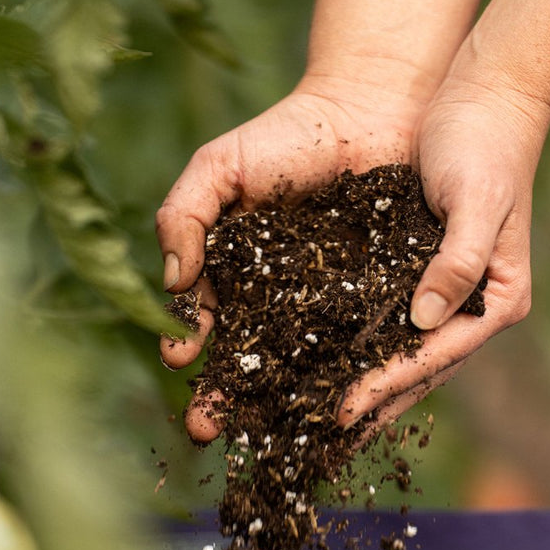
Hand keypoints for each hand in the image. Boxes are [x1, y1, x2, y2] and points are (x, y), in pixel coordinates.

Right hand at [157, 76, 422, 441]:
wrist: (370, 112)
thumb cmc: (287, 135)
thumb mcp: (218, 167)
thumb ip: (183, 216)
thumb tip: (174, 283)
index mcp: (234, 275)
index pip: (202, 321)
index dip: (186, 343)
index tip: (178, 360)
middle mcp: (277, 302)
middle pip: (247, 359)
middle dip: (225, 396)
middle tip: (207, 430)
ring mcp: (327, 309)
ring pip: (300, 366)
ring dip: (280, 405)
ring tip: (264, 437)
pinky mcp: (375, 307)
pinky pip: (357, 350)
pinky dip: (346, 383)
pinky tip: (335, 413)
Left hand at [336, 66, 549, 433]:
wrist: (483, 98)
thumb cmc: (486, 144)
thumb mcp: (476, 200)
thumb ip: (457, 261)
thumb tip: (426, 320)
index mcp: (497, 298)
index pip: (434, 357)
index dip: (385, 387)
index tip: (339, 414)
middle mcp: (472, 306)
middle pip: (415, 371)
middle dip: (367, 407)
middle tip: (316, 443)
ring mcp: (446, 294)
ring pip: (397, 355)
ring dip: (358, 387)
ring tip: (313, 422)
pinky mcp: (418, 275)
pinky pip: (383, 323)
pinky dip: (355, 347)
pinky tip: (322, 366)